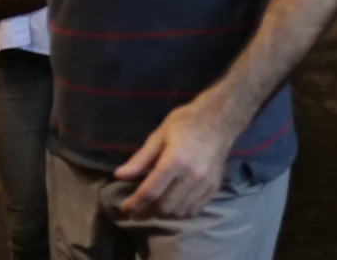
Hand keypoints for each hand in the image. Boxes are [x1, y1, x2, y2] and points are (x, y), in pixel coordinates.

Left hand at [115, 98, 236, 218]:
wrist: (218, 121)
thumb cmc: (184, 124)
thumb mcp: (157, 136)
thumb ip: (139, 159)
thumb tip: (119, 176)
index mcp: (175, 161)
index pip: (151, 191)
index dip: (135, 203)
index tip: (124, 208)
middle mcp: (192, 176)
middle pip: (165, 206)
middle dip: (146, 212)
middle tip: (134, 211)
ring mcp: (205, 184)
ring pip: (180, 211)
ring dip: (162, 214)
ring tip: (149, 210)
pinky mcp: (214, 188)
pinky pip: (194, 210)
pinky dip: (179, 213)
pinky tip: (169, 207)